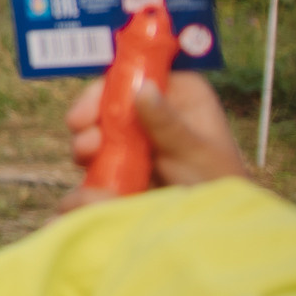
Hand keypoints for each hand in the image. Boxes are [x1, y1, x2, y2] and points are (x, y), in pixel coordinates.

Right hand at [61, 71, 246, 210]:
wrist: (212, 223)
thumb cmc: (215, 183)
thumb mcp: (194, 153)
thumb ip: (167, 123)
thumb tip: (143, 88)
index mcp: (181, 94)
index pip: (140, 71)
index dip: (111, 83)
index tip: (92, 104)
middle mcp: (156, 107)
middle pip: (111, 96)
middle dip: (91, 113)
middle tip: (80, 131)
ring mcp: (137, 133)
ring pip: (98, 123)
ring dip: (86, 138)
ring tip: (86, 155)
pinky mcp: (123, 156)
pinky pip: (97, 150)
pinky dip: (88, 158)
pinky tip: (89, 170)